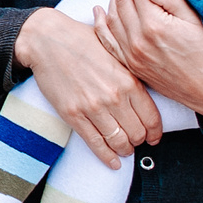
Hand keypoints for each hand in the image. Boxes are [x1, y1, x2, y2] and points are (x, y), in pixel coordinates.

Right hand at [12, 6, 162, 162]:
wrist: (48, 40)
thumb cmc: (82, 43)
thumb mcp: (116, 53)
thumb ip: (133, 75)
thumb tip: (146, 100)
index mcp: (129, 81)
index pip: (151, 119)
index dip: (155, 133)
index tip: (153, 138)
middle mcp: (114, 97)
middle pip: (137, 134)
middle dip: (139, 141)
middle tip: (136, 141)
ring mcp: (93, 107)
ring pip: (119, 142)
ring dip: (125, 150)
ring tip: (124, 149)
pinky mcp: (73, 115)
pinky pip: (95, 143)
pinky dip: (107, 157)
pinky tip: (114, 162)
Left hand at [94, 0, 202, 119]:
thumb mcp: (193, 19)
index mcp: (154, 25)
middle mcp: (137, 40)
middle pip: (122, 2)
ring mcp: (131, 54)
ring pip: (112, 19)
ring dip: (115, 0)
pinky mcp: (129, 64)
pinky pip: (107, 41)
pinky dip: (100, 24)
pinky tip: (98, 12)